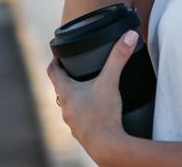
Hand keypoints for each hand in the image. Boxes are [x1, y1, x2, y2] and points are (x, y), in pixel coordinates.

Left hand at [47, 30, 138, 161]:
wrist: (107, 146)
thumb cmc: (103, 115)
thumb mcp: (111, 81)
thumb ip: (119, 57)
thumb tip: (129, 35)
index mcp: (66, 92)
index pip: (52, 71)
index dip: (55, 60)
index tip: (59, 54)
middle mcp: (64, 107)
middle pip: (61, 87)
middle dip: (68, 76)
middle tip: (78, 67)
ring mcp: (72, 120)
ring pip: (70, 103)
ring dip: (76, 95)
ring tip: (89, 87)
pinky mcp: (81, 130)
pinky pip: (80, 116)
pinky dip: (86, 109)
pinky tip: (97, 109)